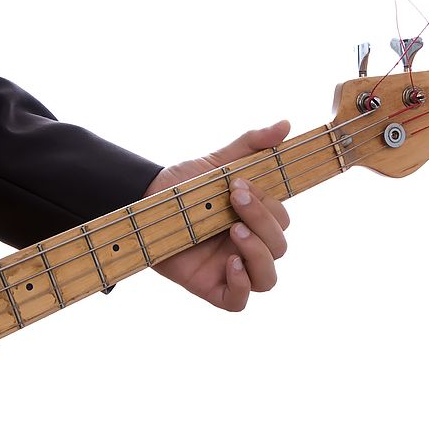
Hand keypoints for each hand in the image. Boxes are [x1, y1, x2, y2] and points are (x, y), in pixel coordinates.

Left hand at [144, 120, 291, 310]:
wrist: (142, 200)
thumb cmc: (183, 185)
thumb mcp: (218, 161)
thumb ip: (252, 144)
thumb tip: (285, 125)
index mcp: (255, 220)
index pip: (282, 220)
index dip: (268, 205)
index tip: (238, 184)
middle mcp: (248, 246)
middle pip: (279, 247)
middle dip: (262, 222)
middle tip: (232, 201)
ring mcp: (231, 269)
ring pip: (267, 279)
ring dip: (259, 255)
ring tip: (234, 232)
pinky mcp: (211, 288)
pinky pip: (239, 302)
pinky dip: (241, 286)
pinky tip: (230, 264)